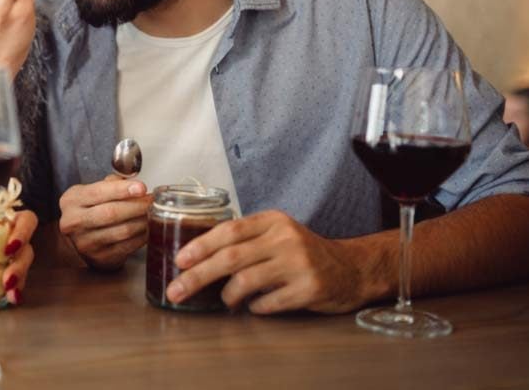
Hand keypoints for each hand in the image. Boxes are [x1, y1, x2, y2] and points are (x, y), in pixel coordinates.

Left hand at [0, 210, 37, 305]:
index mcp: (2, 218)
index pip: (26, 221)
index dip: (22, 233)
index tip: (8, 248)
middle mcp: (11, 235)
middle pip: (27, 248)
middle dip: (19, 265)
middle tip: (7, 279)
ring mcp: (13, 254)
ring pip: (24, 265)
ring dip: (19, 278)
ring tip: (10, 293)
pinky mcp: (11, 270)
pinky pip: (19, 280)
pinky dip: (15, 289)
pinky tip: (11, 298)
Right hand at [59, 174, 152, 269]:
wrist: (75, 239)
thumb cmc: (86, 210)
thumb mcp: (89, 192)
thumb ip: (110, 184)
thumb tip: (133, 182)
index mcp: (72, 201)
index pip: (98, 192)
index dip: (122, 190)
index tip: (141, 187)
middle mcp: (75, 222)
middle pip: (111, 213)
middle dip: (137, 206)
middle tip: (153, 200)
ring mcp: (87, 243)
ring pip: (122, 231)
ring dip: (142, 221)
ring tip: (153, 212)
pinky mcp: (100, 258)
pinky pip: (127, 246)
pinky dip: (141, 236)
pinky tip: (148, 227)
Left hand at [166, 210, 375, 314]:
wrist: (351, 268)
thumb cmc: (303, 253)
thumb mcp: (276, 234)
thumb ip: (246, 239)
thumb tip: (199, 255)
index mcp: (272, 221)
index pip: (229, 230)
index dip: (201, 245)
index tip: (180, 260)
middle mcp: (285, 239)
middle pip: (231, 257)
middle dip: (198, 275)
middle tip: (177, 290)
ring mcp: (298, 264)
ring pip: (246, 281)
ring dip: (228, 295)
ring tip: (227, 300)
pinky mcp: (308, 289)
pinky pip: (268, 303)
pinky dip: (254, 308)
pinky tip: (255, 306)